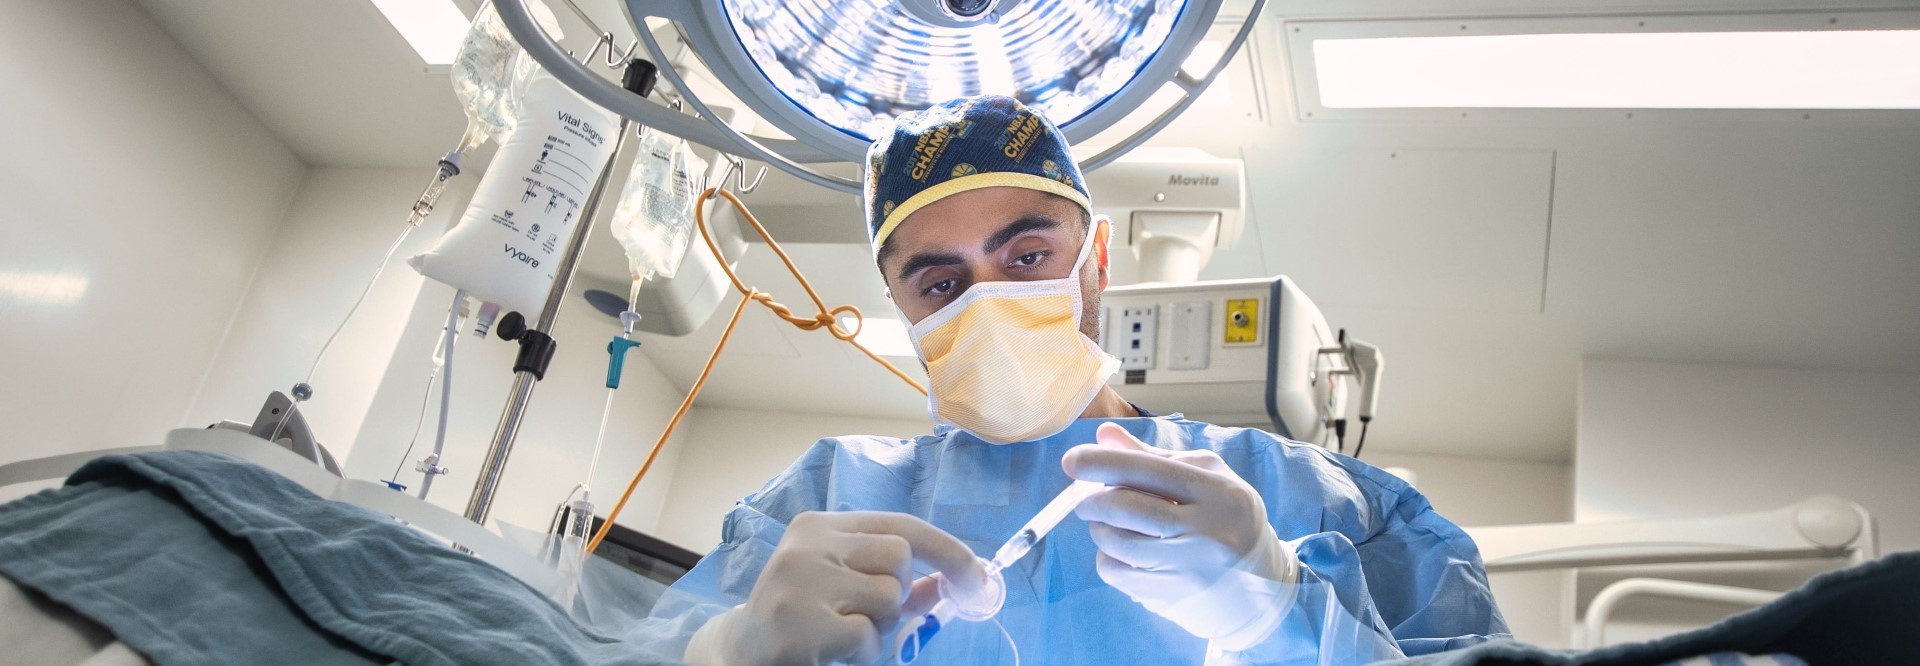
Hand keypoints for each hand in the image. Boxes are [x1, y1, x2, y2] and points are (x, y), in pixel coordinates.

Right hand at [685, 511, 985, 665]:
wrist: (738, 653)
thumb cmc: (801, 619)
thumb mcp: (844, 589)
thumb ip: (894, 581)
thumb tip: (953, 580)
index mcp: (820, 526)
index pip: (901, 525)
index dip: (946, 550)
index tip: (977, 578)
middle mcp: (807, 543)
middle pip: (899, 557)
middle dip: (896, 594)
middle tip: (864, 616)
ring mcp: (799, 579)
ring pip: (888, 596)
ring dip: (877, 628)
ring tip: (842, 634)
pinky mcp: (797, 621)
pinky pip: (866, 636)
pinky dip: (863, 653)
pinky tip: (833, 652)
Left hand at [1064, 423, 1297, 649]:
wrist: (1264, 592)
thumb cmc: (1230, 523)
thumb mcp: (1209, 480)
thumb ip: (1155, 458)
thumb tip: (1103, 436)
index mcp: (1217, 493)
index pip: (1149, 471)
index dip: (1104, 463)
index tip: (1072, 461)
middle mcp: (1204, 532)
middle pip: (1127, 509)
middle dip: (1092, 501)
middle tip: (1083, 499)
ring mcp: (1187, 569)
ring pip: (1116, 544)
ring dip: (1099, 529)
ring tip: (1109, 524)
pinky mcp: (1171, 598)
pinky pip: (1116, 573)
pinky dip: (1108, 558)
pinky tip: (1124, 553)